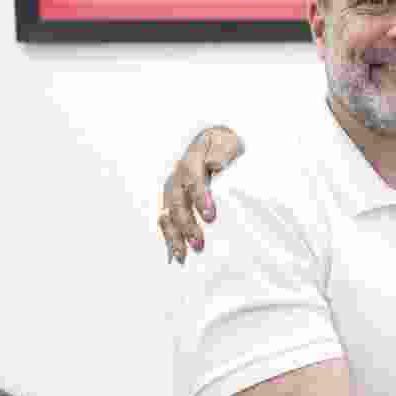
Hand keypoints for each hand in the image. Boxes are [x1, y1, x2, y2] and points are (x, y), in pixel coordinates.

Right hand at [160, 125, 244, 263]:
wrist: (213, 140)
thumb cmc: (223, 143)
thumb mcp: (227, 142)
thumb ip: (222, 152)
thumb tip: (215, 164)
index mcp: (192, 160)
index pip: (194, 180)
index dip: (201, 198)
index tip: (211, 216)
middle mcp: (178, 176)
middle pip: (178, 201)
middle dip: (187, 223)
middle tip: (199, 242)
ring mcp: (174, 189)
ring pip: (168, 213)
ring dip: (175, 234)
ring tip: (183, 255)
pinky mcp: (173, 200)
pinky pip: (167, 219)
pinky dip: (170, 236)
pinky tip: (175, 254)